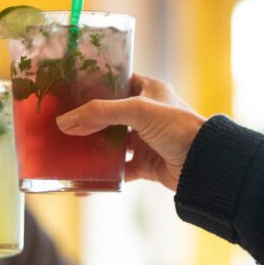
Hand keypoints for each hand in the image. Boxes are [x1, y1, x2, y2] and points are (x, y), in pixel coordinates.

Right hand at [56, 74, 204, 190]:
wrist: (202, 162)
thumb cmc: (178, 127)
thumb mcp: (137, 110)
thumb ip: (100, 113)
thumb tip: (65, 122)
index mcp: (148, 90)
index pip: (116, 82)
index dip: (94, 85)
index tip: (69, 91)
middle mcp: (146, 113)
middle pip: (109, 115)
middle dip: (86, 120)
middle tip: (61, 123)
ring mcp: (145, 140)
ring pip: (111, 143)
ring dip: (92, 148)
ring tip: (66, 150)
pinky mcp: (145, 164)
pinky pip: (118, 170)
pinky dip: (102, 176)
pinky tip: (83, 182)